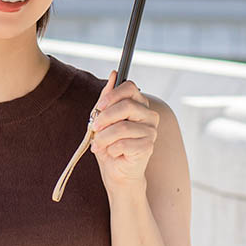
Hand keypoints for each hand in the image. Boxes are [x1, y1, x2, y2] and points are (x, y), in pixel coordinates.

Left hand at [90, 70, 159, 190]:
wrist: (116, 171)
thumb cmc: (109, 144)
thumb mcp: (102, 119)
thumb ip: (107, 98)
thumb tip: (113, 74)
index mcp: (139, 103)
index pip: (130, 87)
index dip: (112, 95)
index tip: (99, 107)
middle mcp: (149, 114)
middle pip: (126, 105)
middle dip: (104, 118)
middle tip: (94, 129)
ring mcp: (151, 130)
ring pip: (122, 127)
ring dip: (104, 138)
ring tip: (98, 145)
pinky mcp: (148, 146)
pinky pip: (124, 143)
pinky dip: (112, 149)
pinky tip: (113, 153)